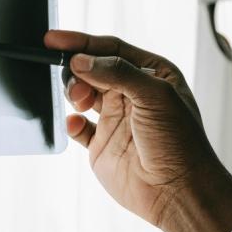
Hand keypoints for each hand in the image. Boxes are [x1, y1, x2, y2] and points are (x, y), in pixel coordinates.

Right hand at [45, 32, 231, 231]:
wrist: (177, 192)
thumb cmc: (179, 142)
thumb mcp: (155, 95)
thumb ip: (117, 72)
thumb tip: (80, 60)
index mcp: (152, 74)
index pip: (111, 50)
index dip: (82, 43)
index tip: (52, 40)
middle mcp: (133, 94)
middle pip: (92, 68)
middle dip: (77, 69)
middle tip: (75, 82)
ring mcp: (116, 119)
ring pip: (82, 94)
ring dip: (74, 92)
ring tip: (79, 102)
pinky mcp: (102, 145)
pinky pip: (78, 127)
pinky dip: (71, 123)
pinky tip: (75, 124)